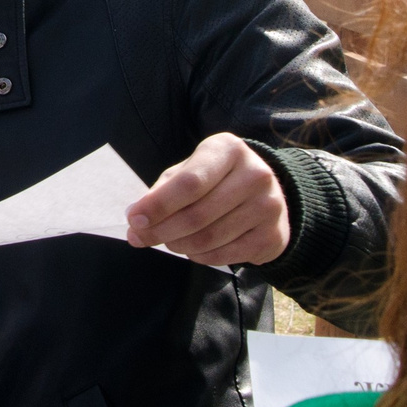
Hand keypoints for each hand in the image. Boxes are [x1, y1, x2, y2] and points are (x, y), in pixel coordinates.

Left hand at [126, 134, 290, 267]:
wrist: (266, 194)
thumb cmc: (216, 180)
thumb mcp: (190, 171)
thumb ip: (162, 193)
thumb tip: (136, 223)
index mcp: (229, 149)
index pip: (190, 182)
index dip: (158, 205)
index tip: (133, 219)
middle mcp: (255, 174)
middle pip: (198, 214)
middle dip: (162, 230)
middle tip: (141, 237)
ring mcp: (269, 206)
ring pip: (210, 238)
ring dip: (179, 245)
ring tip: (170, 241)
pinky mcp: (273, 235)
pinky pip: (225, 255)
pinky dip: (200, 257)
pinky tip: (193, 249)